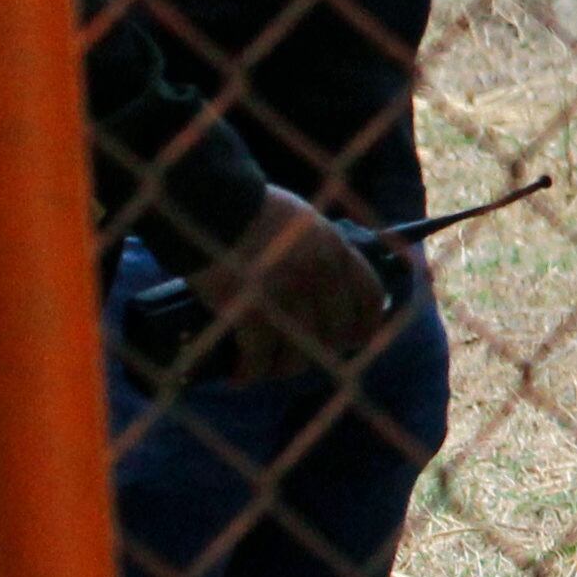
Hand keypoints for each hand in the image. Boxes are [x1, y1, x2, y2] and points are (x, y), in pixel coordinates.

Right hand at [185, 185, 386, 381]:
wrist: (207, 202)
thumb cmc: (246, 207)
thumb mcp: (299, 220)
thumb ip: (316, 248)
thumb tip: (321, 284)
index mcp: (335, 249)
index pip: (369, 297)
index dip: (365, 325)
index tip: (354, 340)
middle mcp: (319, 276)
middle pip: (335, 334)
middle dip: (318, 352)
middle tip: (298, 357)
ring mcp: (287, 296)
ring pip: (299, 355)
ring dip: (281, 368)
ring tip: (265, 368)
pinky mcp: (252, 313)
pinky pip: (259, 359)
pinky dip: (249, 372)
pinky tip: (239, 375)